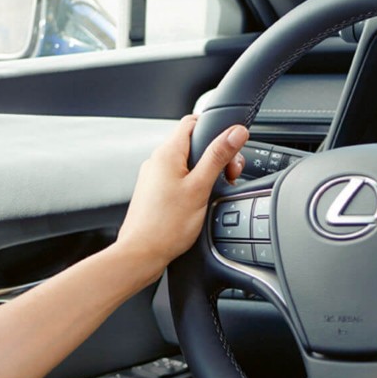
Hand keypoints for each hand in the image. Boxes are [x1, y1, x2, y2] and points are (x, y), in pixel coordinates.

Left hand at [115, 115, 248, 277]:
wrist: (141, 254)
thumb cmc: (166, 226)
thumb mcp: (200, 187)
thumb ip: (218, 157)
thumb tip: (235, 132)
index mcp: (167, 153)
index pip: (193, 122)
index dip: (215, 129)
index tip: (232, 146)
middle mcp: (157, 161)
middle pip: (193, 144)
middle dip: (216, 156)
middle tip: (228, 175)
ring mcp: (154, 177)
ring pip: (186, 163)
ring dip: (206, 172)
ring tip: (214, 191)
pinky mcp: (154, 192)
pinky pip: (178, 178)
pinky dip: (193, 184)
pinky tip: (200, 201)